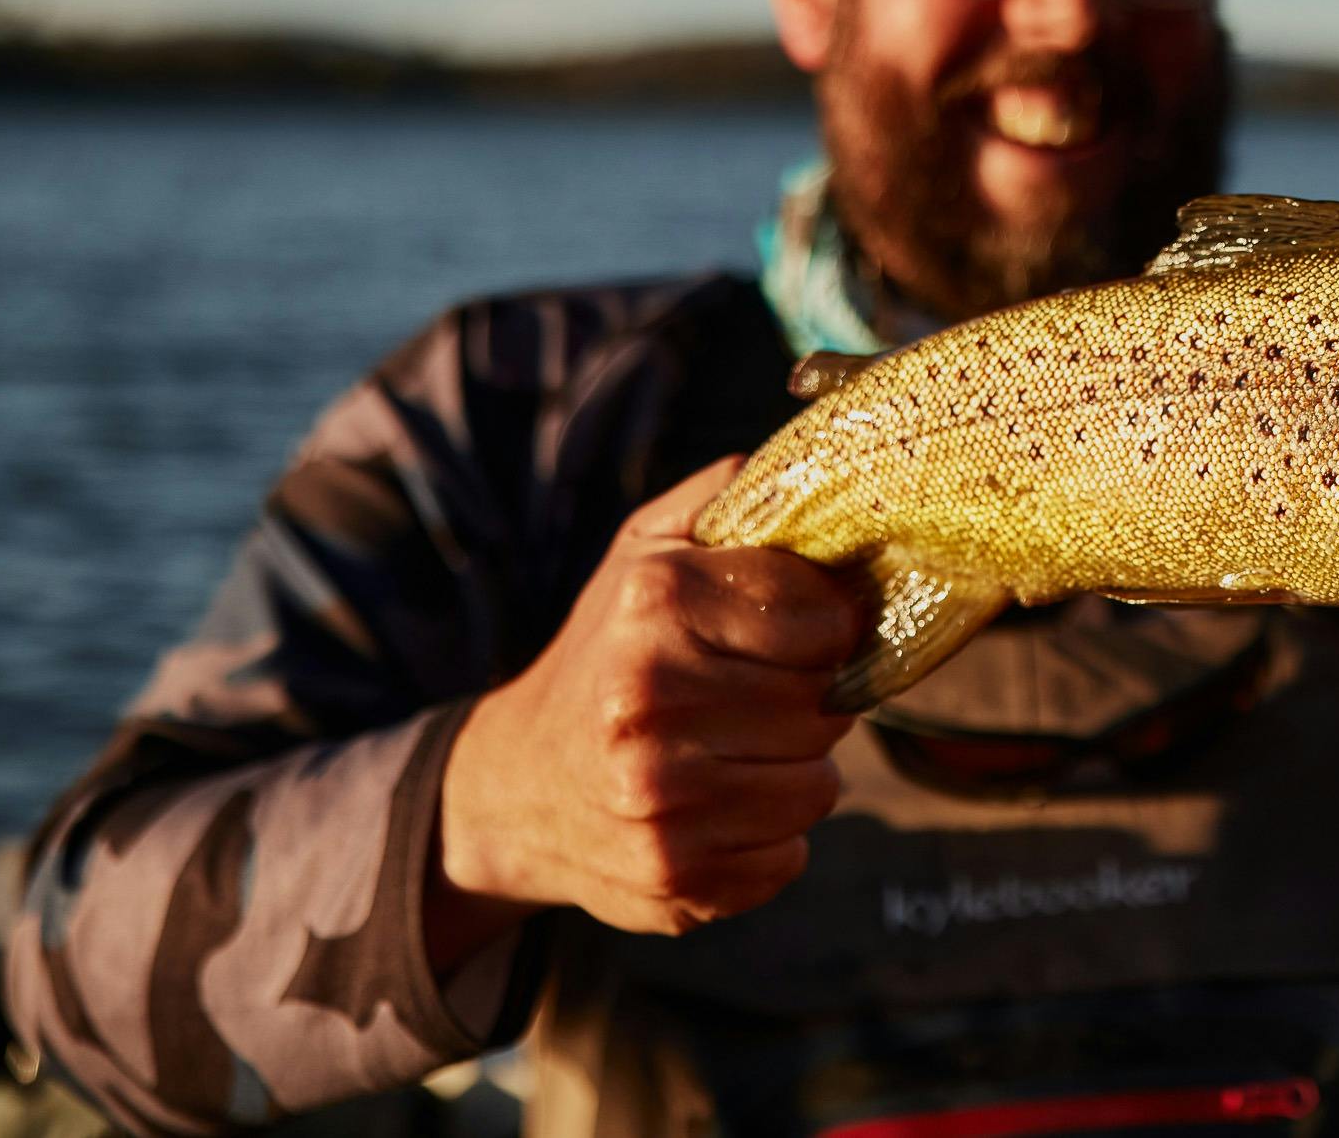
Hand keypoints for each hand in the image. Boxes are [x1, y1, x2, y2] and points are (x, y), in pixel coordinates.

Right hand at [429, 457, 863, 956]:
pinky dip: (766, 838)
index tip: (790, 635)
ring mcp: (661, 801)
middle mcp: (651, 704)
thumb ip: (727, 500)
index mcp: (655, 607)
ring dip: (792, 772)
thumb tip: (814, 459)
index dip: (820, 629)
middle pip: (826, 707)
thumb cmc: (605, 655)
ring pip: (820, 788)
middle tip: (749, 699)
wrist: (513, 788)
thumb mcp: (643, 552)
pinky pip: (790, 857)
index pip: (824, 620)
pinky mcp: (674, 879)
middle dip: (803, 702)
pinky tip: (714, 809)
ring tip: (730, 753)